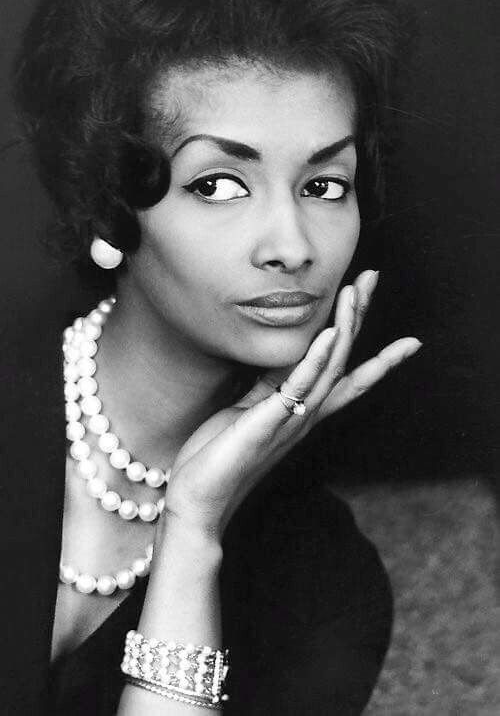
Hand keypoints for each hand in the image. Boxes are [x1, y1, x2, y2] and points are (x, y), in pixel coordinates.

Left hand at [161, 270, 421, 539]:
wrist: (199, 500)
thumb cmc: (221, 456)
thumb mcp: (250, 411)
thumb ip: (271, 388)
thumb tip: (283, 361)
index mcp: (302, 412)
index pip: (347, 378)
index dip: (378, 356)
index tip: (409, 339)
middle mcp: (305, 415)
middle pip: (344, 359)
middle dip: (359, 318)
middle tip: (372, 277)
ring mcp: (291, 420)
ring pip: (329, 367)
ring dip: (344, 327)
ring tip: (355, 291)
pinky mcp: (268, 424)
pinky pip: (297, 387)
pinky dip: (315, 359)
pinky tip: (327, 333)